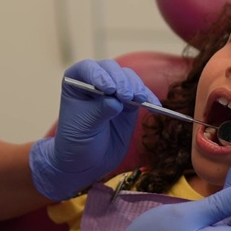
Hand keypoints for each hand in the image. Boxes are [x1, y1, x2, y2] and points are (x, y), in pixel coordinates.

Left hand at [29, 60, 157, 200]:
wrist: (86, 161)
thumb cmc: (76, 141)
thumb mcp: (84, 126)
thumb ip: (99, 111)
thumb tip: (116, 101)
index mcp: (76, 82)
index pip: (88, 69)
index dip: (99, 74)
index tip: (108, 89)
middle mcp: (96, 81)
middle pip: (112, 69)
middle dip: (121, 80)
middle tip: (126, 96)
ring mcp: (114, 91)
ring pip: (129, 78)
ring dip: (136, 87)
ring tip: (140, 100)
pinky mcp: (129, 103)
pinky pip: (141, 94)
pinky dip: (149, 98)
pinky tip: (154, 105)